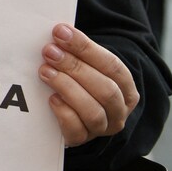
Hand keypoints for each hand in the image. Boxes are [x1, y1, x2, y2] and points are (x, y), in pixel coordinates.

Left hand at [40, 24, 139, 146]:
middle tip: (49, 52)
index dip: (85, 48)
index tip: (60, 32)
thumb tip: (58, 31)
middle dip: (75, 67)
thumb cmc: (77, 81)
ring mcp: (103, 127)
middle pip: (105, 89)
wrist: (70, 113)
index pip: (112, 65)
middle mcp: (119, 109)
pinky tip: (51, 99)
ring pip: (93, 111)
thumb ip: (75, 51)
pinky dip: (64, 113)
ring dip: (67, 88)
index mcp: (125, 87)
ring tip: (45, 72)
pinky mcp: (82, 139)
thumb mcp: (82, 65)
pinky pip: (77, 130)